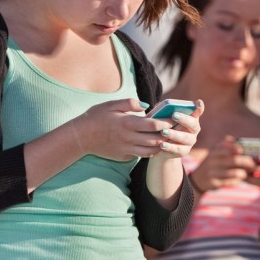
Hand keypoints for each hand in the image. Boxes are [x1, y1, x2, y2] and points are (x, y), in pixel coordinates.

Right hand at [72, 98, 202, 160]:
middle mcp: (129, 138)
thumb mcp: (111, 105)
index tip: (175, 118)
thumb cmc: (96, 117)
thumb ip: (130, 103)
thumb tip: (147, 105)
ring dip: (162, 145)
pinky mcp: (124, 156)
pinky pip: (142, 155)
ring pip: (151, 150)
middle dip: (168, 134)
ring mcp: (126, 149)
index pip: (154, 125)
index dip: (167, 122)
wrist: (81, 137)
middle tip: (178, 129)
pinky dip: (151, 151)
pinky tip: (156, 145)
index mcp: (127, 123)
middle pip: (156, 139)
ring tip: (170, 138)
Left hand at [148, 99, 203, 162]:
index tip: (198, 102)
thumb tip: (160, 105)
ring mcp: (190, 141)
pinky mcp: (184, 151)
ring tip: (163, 132)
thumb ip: (164, 111)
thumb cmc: (163, 126)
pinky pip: (178, 149)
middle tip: (174, 115)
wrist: (160, 146)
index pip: (198, 112)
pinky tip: (162, 144)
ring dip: (174, 134)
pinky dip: (170, 147)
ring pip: (185, 138)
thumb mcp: (163, 117)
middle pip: (193, 124)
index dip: (199, 107)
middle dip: (184, 119)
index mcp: (191, 118)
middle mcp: (194, 129)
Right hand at [189, 136, 250, 191]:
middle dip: (246, 162)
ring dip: (243, 173)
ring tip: (246, 174)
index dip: (235, 149)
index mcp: (214, 151)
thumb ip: (227, 145)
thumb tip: (240, 140)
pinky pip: (229, 182)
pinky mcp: (214, 183)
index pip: (225, 148)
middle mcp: (212, 161)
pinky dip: (237, 181)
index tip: (243, 151)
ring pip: (232, 173)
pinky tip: (239, 180)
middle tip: (253, 164)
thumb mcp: (215, 152)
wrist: (198, 179)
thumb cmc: (213, 163)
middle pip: (233, 160)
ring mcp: (212, 172)